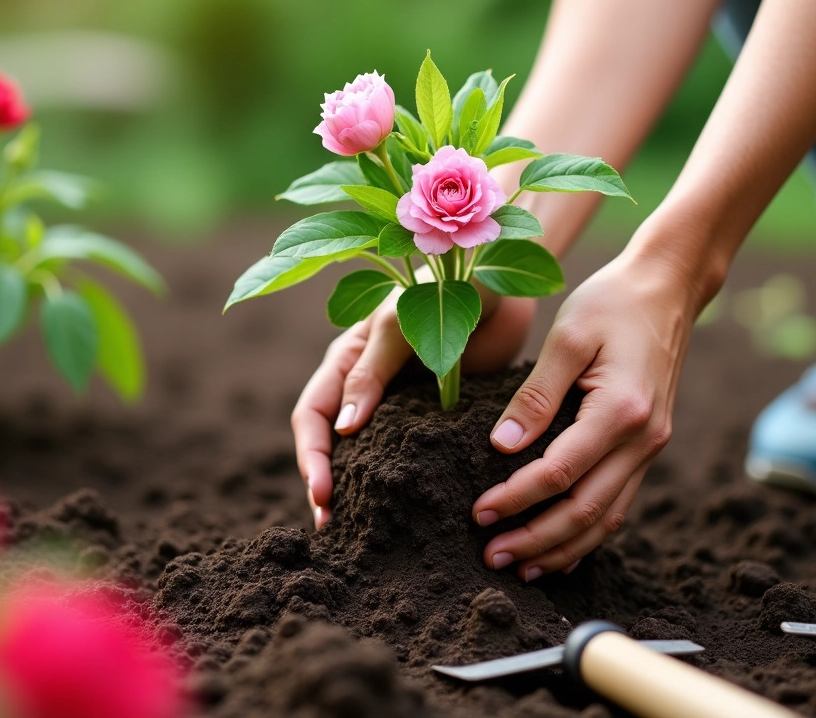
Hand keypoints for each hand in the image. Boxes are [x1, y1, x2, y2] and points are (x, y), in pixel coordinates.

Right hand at [292, 288, 535, 528]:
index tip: (323, 495)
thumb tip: (341, 430)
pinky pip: (410, 453)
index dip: (312, 456)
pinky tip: (409, 510)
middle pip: (330, 442)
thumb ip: (370, 372)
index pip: (313, 415)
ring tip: (358, 530)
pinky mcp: (432, 416)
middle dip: (324, 484)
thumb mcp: (400, 323)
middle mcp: (364, 386)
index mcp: (345, 359)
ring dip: (358, 489)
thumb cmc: (444, 287)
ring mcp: (398, 403)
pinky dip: (402, 481)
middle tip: (331, 527)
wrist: (503, 286)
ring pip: (366, 453)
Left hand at [471, 251, 696, 579]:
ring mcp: (652, 447)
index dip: (517, 499)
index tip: (478, 513)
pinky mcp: (648, 446)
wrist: (668, 288)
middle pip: (587, 511)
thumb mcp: (567, 336)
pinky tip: (559, 547)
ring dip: (563, 548)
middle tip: (491, 558)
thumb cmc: (611, 302)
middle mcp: (644, 439)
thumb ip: (536, 394)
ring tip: (521, 566)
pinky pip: (618, 502)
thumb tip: (501, 447)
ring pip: (607, 518)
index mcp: (622, 411)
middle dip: (537, 540)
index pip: (560, 473)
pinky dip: (588, 532)